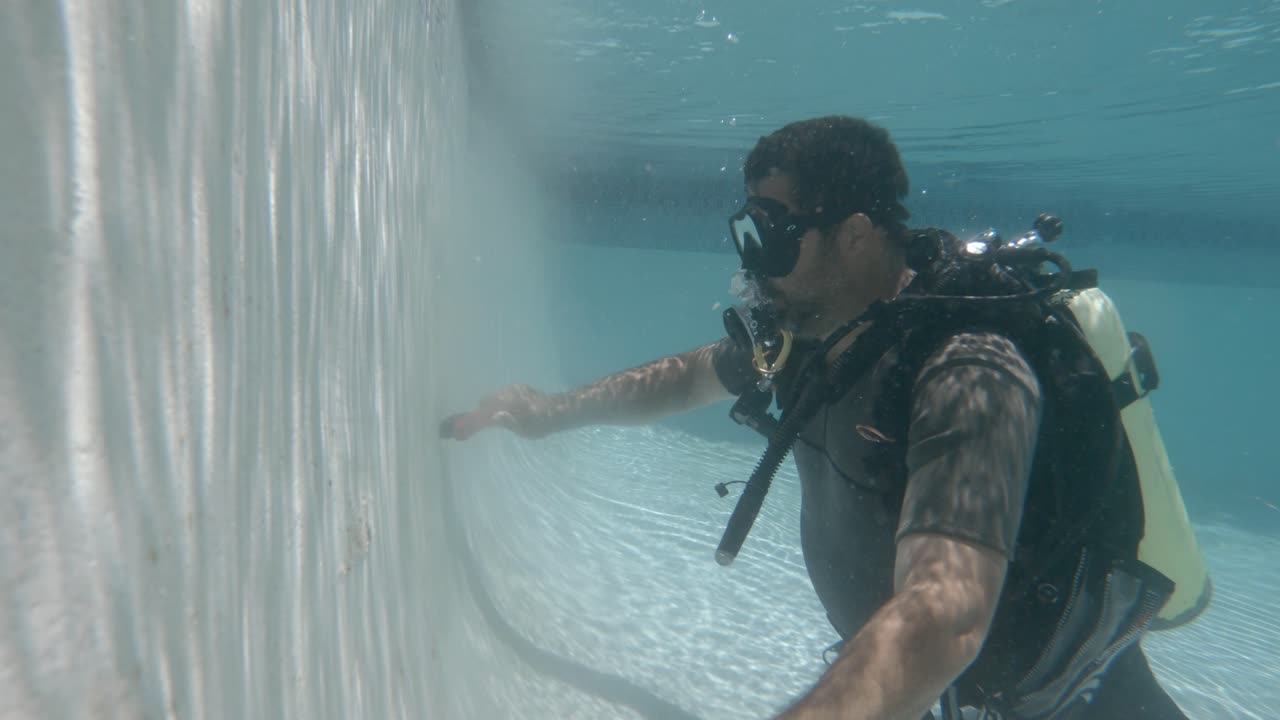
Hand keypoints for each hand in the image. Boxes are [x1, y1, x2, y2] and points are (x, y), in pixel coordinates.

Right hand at [440, 384, 557, 440]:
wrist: (558, 409)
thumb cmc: (542, 424)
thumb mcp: (526, 429)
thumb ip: (508, 422)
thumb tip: (495, 416)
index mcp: (507, 405)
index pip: (481, 415)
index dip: (468, 424)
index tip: (456, 434)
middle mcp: (506, 395)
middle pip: (483, 406)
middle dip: (472, 418)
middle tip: (461, 431)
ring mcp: (510, 390)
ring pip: (490, 400)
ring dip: (483, 411)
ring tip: (474, 423)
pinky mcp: (515, 388)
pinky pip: (499, 396)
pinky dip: (493, 404)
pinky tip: (495, 412)